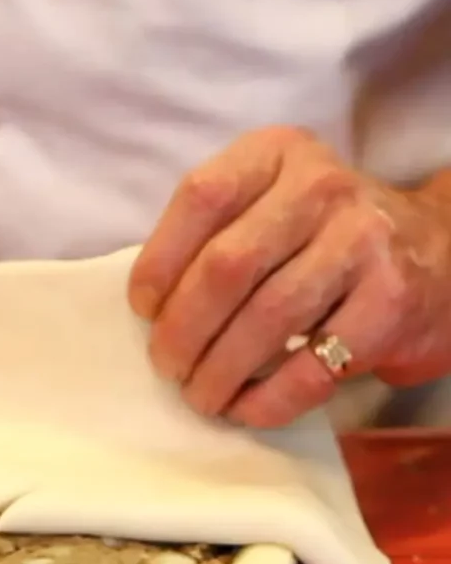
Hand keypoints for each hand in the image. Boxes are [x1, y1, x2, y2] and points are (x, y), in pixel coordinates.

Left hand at [127, 126, 450, 426]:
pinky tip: (244, 409)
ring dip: (220, 370)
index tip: (142, 309)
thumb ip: (216, 233)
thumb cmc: (322, 235)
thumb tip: (153, 309)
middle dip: (182, 330)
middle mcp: (322, 187)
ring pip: (266, 318)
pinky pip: (313, 365)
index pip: (200, 198)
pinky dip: (268, 398)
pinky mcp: (391, 302)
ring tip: (200, 395)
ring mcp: (363, 242)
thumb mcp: (270, 203)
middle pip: (227, 266)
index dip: (159, 261)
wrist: (437, 251)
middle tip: (167, 366)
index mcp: (277, 154)